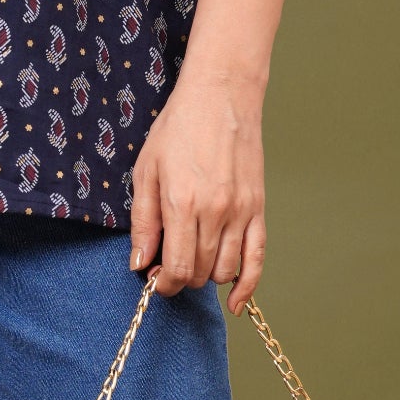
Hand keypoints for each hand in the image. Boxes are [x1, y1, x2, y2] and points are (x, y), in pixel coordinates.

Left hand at [127, 68, 266, 309]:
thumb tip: (140, 264)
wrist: (221, 97)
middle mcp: (216, 213)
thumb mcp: (146, 171)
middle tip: (166, 265)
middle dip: (180, 279)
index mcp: (183, 204)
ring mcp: (241, 212)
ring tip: (192, 261)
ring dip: (206, 276)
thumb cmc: (178, 129)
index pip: (177, 268)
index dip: (163, 282)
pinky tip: (236, 302)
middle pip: (200, 273)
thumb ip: (143, 222)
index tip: (154, 277)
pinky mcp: (258, 209)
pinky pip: (257, 259)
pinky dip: (247, 285)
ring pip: (226, 271)